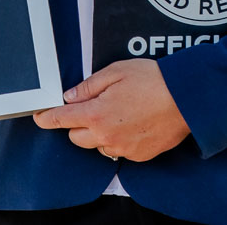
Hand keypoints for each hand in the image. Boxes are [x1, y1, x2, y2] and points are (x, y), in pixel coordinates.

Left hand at [32, 59, 189, 161]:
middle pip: (76, 137)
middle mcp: (107, 135)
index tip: (39, 117)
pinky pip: (118, 150)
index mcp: (96, 113)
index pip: (61, 119)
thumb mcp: (115, 72)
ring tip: (115, 113)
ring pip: (97, 145)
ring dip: (97, 133)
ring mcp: (123, 148)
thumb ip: (89, 86)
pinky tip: (129, 124)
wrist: (187, 98)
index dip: (47, 118)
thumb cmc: (153, 80)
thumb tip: (71, 96)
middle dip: (76, 124)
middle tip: (88, 107)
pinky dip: (117, 140)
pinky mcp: (139, 155)